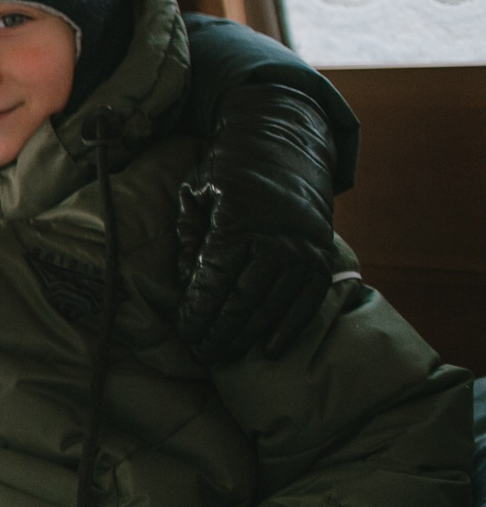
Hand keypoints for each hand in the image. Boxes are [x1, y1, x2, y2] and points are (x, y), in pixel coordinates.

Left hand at [177, 82, 336, 364]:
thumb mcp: (196, 193)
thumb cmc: (228, 176)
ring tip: (222, 354)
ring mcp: (303, 251)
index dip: (198, 310)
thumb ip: (188, 236)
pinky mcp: (322, 260)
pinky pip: (307, 303)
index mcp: (238, 222)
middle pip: (242, 299)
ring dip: (246, 336)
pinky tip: (269, 351)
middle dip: (218, 331)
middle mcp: (275, 240)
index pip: (215, 279)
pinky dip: (288, 330)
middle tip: (200, 353)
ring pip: (272, 306)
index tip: (185, 331)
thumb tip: (184, 283)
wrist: (285, 152)